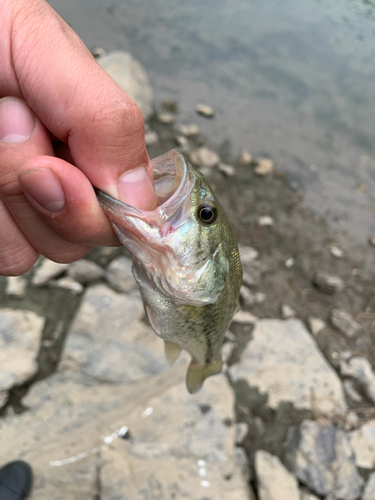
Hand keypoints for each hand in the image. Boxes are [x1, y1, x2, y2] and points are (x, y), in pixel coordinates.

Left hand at [0, 0, 156, 275]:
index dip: (101, 206)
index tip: (55, 167)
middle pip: (82, 239)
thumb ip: (106, 118)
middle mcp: (69, 181)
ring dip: (11, 202)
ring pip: (38, 252)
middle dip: (50, 197)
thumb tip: (133, 194)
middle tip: (14, 127)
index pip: (131, 210)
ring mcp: (29, 208)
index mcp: (98, 145)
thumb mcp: (45, 48)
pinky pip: (9, 256)